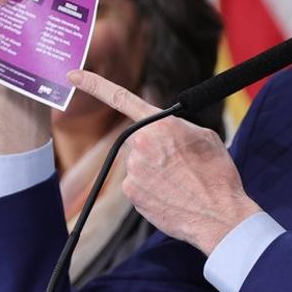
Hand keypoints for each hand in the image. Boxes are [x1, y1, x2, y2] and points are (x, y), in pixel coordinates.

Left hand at [67, 69, 261, 254]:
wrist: (219, 215)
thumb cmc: (217, 175)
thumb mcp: (205, 137)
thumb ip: (177, 126)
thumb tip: (165, 131)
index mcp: (161, 124)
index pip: (121, 98)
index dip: (94, 84)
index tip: (72, 76)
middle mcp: (141, 145)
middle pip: (141, 142)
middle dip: (157, 151)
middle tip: (183, 166)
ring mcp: (133, 171)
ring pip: (140, 166)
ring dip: (157, 173)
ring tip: (183, 183)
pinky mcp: (131, 194)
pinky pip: (139, 187)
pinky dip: (153, 191)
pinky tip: (173, 196)